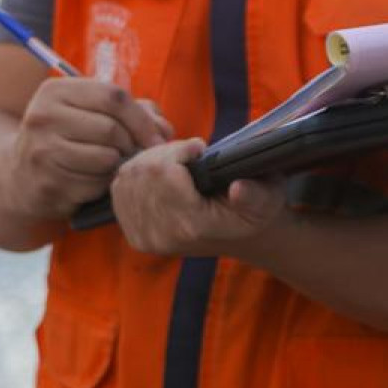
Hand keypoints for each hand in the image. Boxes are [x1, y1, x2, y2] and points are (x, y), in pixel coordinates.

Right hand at [7, 77, 173, 219]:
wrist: (20, 176)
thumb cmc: (67, 139)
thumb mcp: (89, 114)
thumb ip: (131, 112)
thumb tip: (163, 130)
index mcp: (55, 90)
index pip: (113, 96)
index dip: (142, 118)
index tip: (157, 137)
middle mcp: (43, 116)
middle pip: (111, 128)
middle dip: (131, 144)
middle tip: (132, 154)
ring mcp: (42, 150)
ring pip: (106, 158)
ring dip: (116, 166)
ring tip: (109, 166)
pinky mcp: (48, 182)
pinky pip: (95, 185)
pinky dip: (102, 185)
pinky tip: (91, 182)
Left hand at [109, 138, 284, 255]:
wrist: (238, 235)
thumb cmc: (252, 208)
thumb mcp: (268, 198)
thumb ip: (256, 194)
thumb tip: (238, 189)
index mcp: (192, 226)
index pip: (163, 171)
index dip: (180, 150)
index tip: (200, 148)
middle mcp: (163, 237)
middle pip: (143, 171)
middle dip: (164, 152)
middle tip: (187, 154)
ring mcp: (145, 238)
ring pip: (128, 176)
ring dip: (149, 160)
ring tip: (175, 163)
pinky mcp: (133, 236)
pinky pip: (119, 188)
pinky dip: (136, 174)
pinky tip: (159, 175)